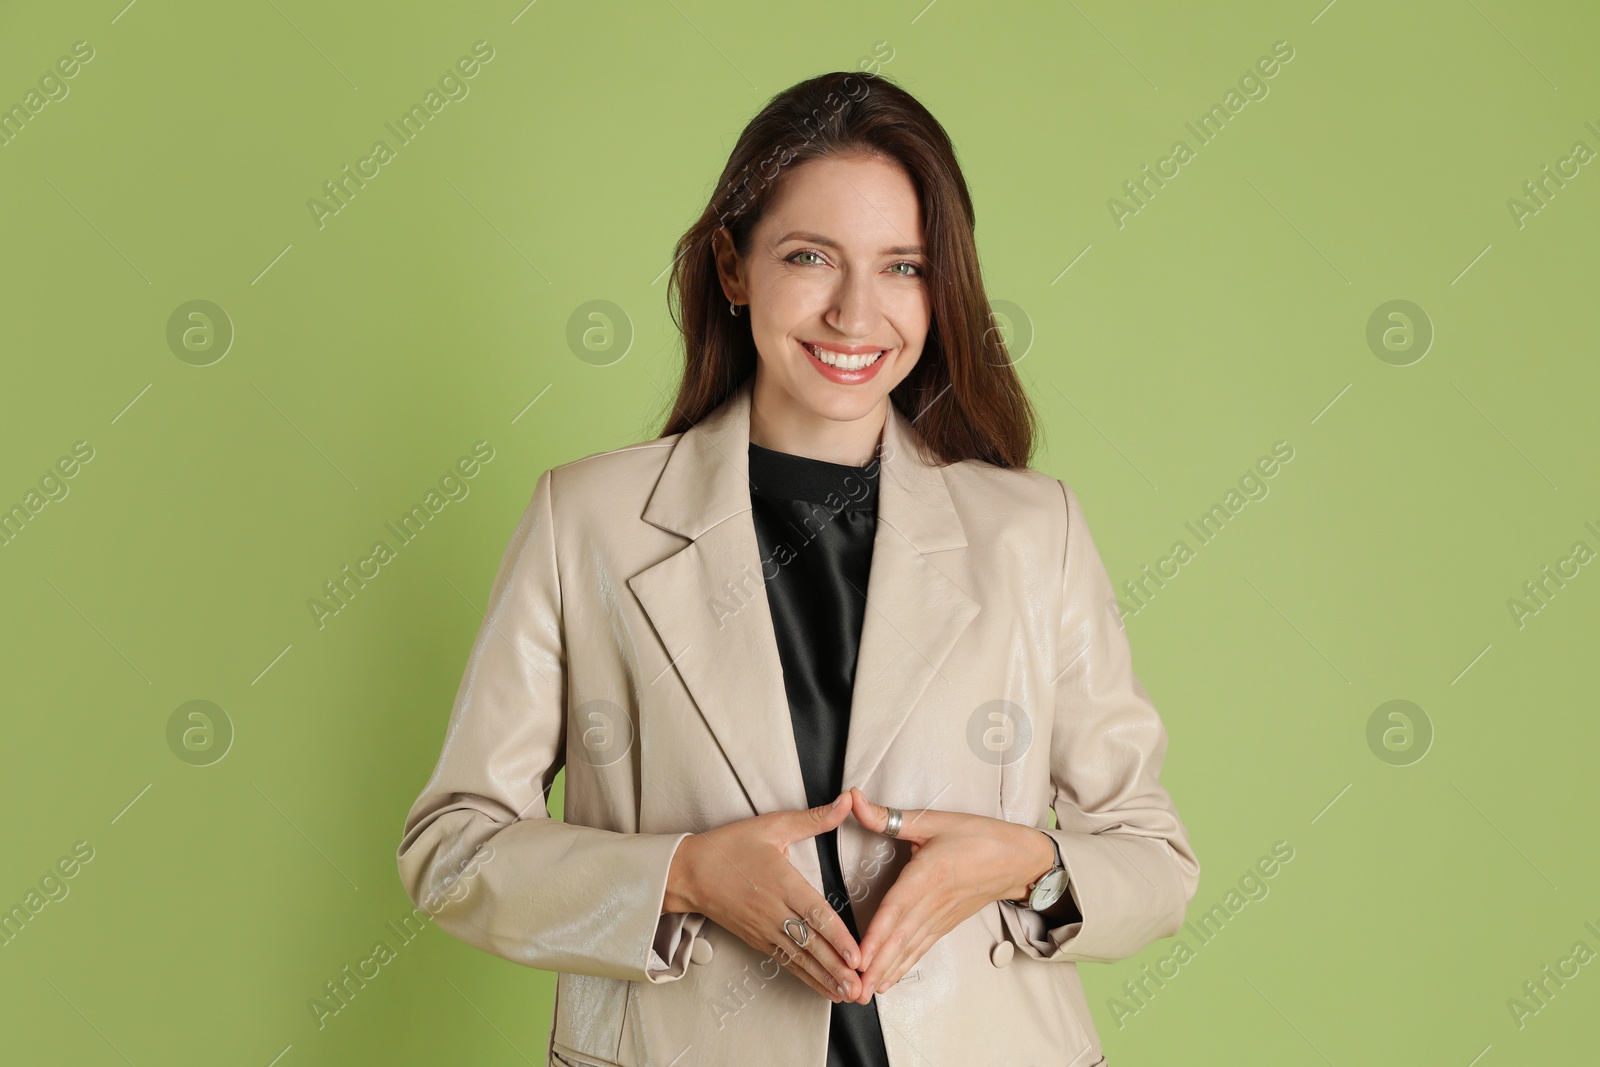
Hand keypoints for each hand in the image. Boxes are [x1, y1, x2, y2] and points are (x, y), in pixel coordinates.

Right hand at [664, 792, 864, 1002]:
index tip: (857, 955)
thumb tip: (846, 801)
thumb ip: (813, 818)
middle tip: (860, 986)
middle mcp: (773, 910)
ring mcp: (763, 929)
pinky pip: (785, 961)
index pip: (815, 913)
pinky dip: (806, 977)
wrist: (687, 872)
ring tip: (848, 993)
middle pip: (810, 943)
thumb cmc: (729, 846)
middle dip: (837, 967)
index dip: (837, 937)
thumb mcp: (772, 825)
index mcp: (781, 882)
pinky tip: (824, 988)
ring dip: (825, 978)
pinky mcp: (756, 939)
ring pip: (799, 958)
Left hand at [845, 787, 1055, 1001]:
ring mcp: (942, 916)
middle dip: (876, 965)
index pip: (896, 908)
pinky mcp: (946, 924)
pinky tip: (889, 980)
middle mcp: (934, 901)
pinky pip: (922, 948)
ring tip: (866, 992)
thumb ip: (889, 816)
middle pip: (900, 938)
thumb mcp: (933, 820)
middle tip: (855, 988)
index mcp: (928, 874)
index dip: (876, 934)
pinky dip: (904, 966)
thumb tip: (853, 800)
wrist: (1019, 859)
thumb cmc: (978, 836)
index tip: (860, 957)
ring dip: (887, 971)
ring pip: (910, 948)